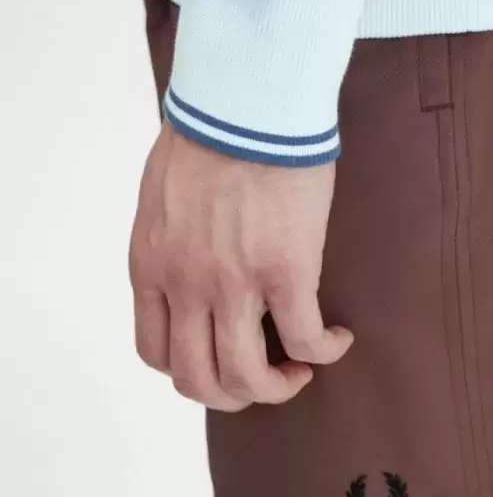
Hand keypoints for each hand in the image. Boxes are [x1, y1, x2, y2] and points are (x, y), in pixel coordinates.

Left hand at [129, 121, 352, 411]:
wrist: (244, 103)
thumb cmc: (207, 131)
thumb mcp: (162, 195)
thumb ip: (170, 237)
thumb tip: (195, 253)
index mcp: (151, 265)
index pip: (155, 349)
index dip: (189, 367)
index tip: (218, 354)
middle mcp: (185, 286)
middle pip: (197, 380)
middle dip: (231, 393)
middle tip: (263, 375)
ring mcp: (233, 285)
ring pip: (246, 377)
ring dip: (277, 386)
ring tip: (300, 368)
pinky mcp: (286, 272)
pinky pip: (305, 338)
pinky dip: (324, 350)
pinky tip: (337, 337)